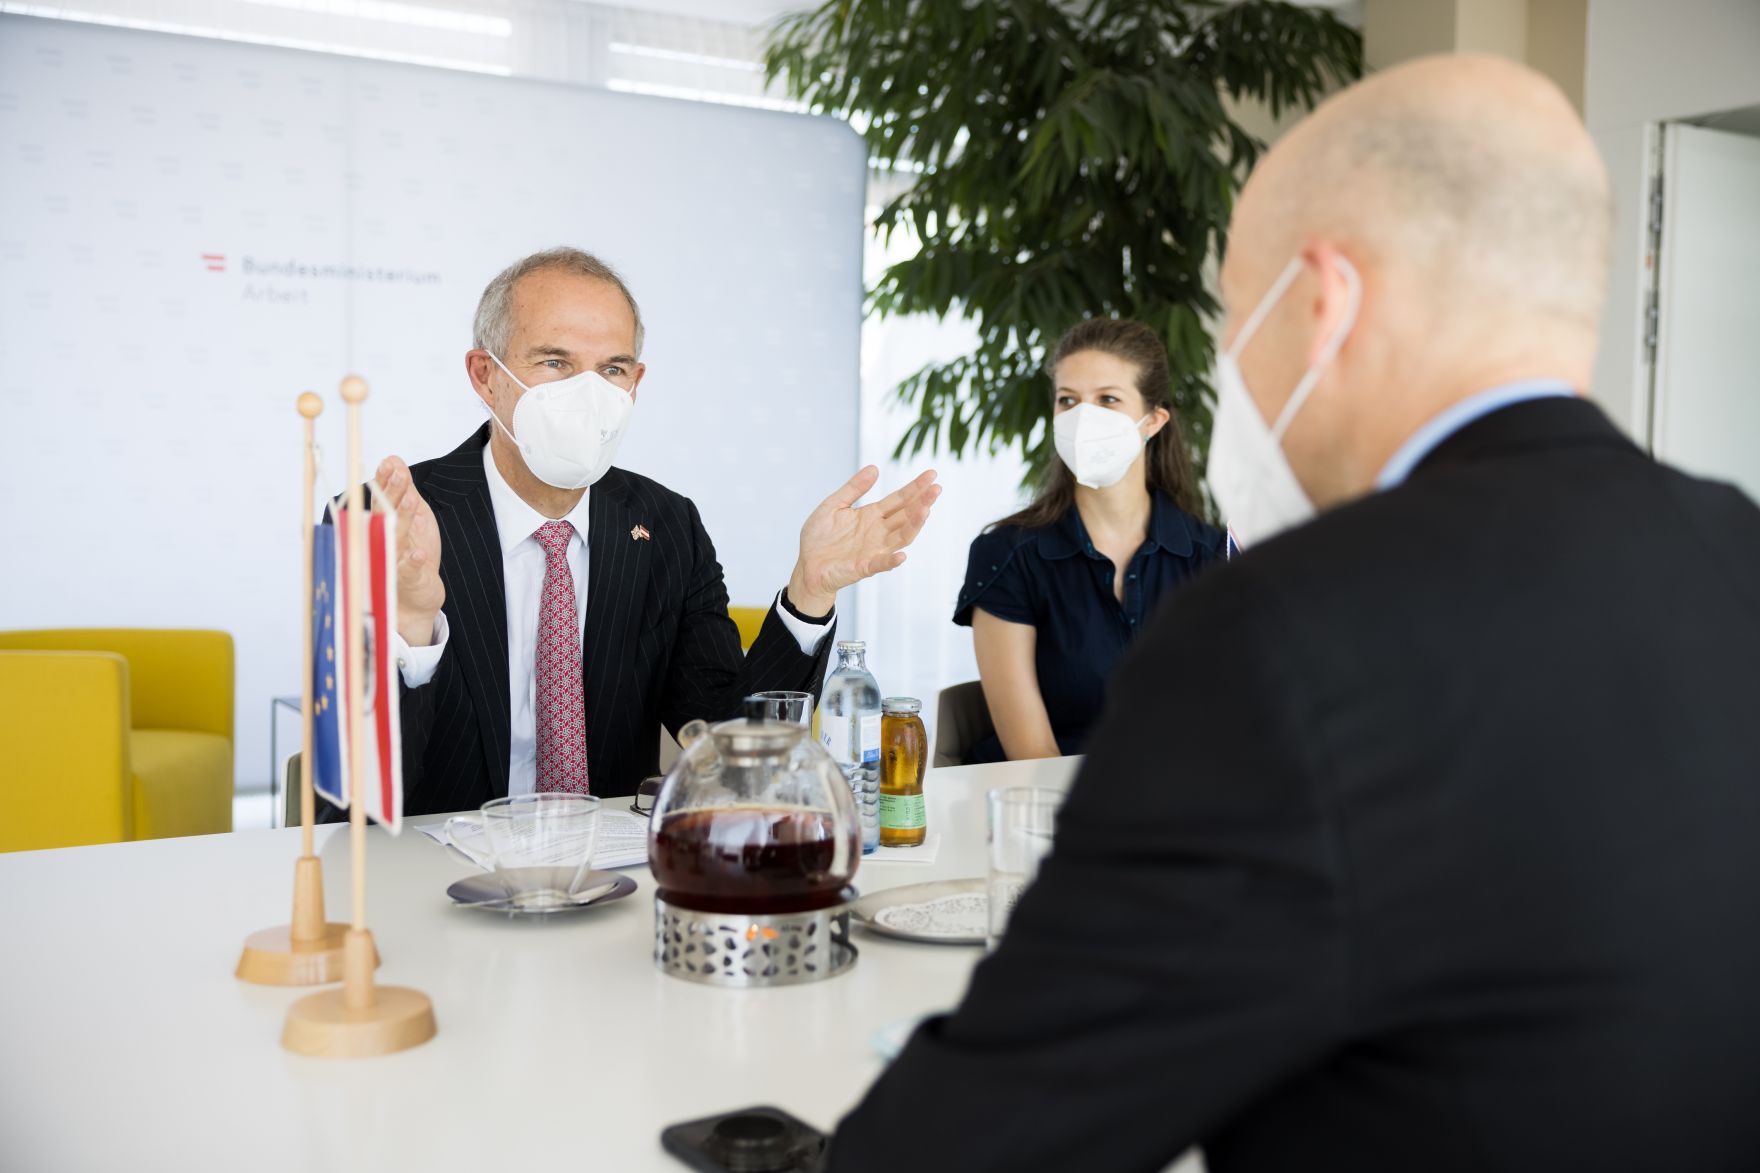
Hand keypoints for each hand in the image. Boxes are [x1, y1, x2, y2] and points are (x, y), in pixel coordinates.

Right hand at [377, 456, 444, 645]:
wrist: (414, 599)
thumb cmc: (410, 555)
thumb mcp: (413, 518)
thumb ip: (404, 491)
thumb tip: (394, 460)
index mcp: (383, 524)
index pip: (381, 499)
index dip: (385, 481)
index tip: (390, 464)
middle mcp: (381, 541)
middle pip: (384, 514)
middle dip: (390, 493)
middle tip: (399, 475)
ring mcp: (391, 561)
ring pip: (394, 538)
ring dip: (401, 519)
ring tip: (409, 501)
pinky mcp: (405, 580)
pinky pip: (407, 570)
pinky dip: (412, 562)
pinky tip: (418, 553)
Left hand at [789, 467, 940, 614]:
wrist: (806, 564)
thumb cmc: (820, 537)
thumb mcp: (834, 504)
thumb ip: (854, 488)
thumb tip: (875, 468)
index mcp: (872, 515)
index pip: (899, 499)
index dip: (915, 487)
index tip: (931, 474)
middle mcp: (878, 531)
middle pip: (906, 515)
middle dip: (922, 502)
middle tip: (937, 488)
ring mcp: (874, 549)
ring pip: (901, 536)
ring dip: (914, 525)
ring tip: (925, 510)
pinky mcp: (864, 567)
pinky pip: (880, 564)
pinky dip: (891, 561)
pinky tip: (902, 555)